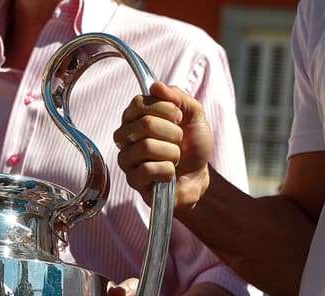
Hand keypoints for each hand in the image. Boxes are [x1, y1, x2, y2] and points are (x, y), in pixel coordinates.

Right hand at [115, 82, 212, 207]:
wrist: (198, 175)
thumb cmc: (193, 146)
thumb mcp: (194, 115)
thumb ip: (177, 97)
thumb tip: (156, 86)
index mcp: (136, 117)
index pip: (139, 103)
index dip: (164, 109)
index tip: (178, 117)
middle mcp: (126, 136)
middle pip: (145, 124)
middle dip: (173, 133)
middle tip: (179, 141)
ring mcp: (126, 158)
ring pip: (146, 147)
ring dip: (172, 153)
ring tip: (175, 158)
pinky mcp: (132, 180)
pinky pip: (147, 170)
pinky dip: (167, 171)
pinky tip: (169, 174)